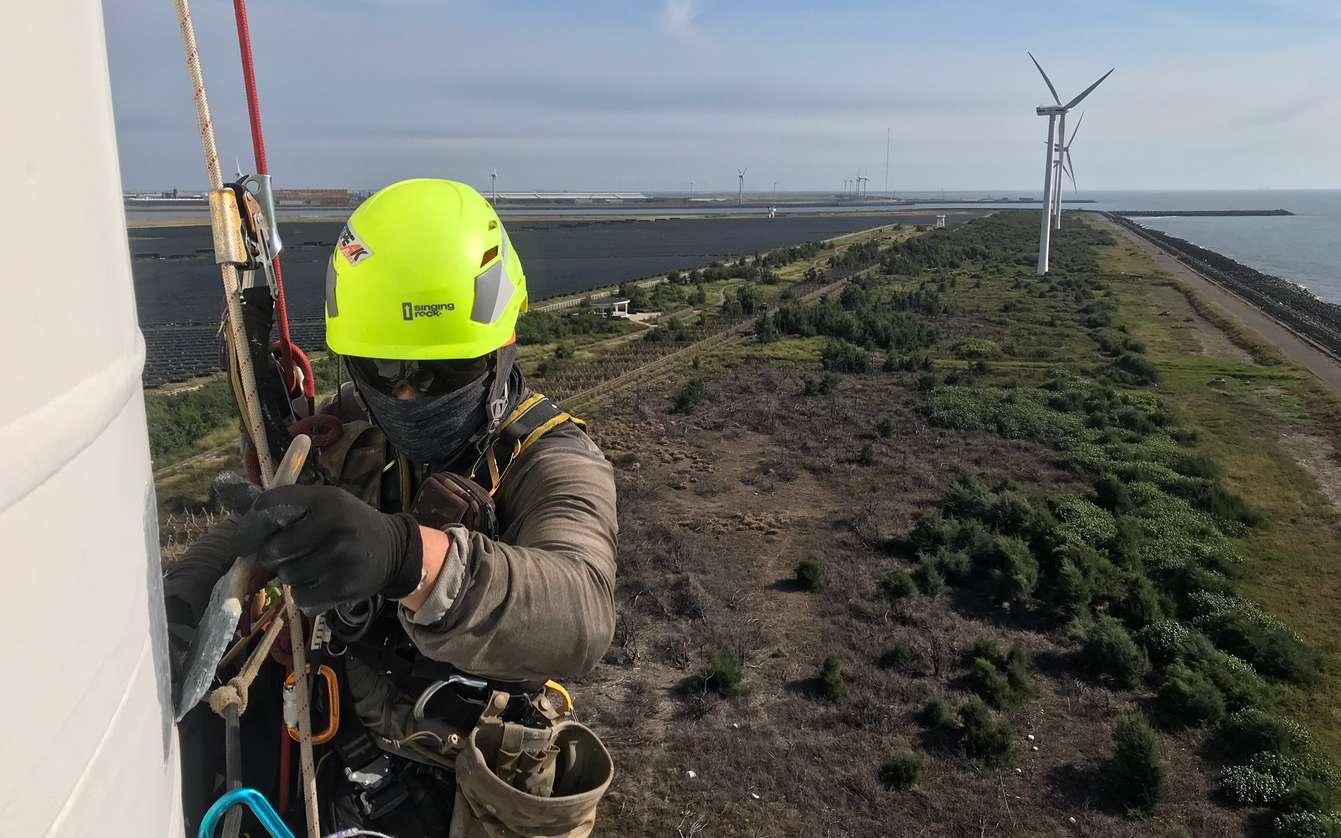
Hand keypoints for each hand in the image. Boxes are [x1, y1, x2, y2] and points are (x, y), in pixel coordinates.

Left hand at [232, 484, 423, 610]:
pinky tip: (324, 583)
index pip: (269, 508)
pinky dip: (307, 595)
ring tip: (316, 566)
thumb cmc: (348, 524)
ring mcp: (340, 558)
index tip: (246, 540)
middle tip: (291, 553)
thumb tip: (228, 494)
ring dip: (293, 576)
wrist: (394, 549)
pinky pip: (302, 598)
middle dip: (275, 556)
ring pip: (287, 577)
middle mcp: (333, 525)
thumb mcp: (323, 503)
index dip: (251, 526)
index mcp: (324, 499)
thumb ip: (283, 504)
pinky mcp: (345, 587)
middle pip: (272, 551)